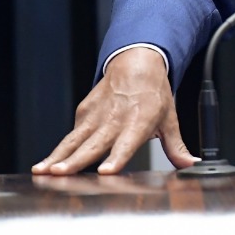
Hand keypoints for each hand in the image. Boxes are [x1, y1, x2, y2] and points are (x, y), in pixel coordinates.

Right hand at [31, 47, 196, 174]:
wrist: (137, 62)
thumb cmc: (153, 93)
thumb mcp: (170, 119)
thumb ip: (177, 146)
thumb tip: (191, 164)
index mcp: (139, 121)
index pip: (127, 143)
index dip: (117, 158)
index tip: (106, 171)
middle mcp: (115, 119)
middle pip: (93, 144)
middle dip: (75, 160)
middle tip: (60, 173)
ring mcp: (97, 115)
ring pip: (75, 139)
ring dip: (58, 156)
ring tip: (43, 171)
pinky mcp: (84, 112)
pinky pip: (71, 134)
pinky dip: (58, 149)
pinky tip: (47, 165)